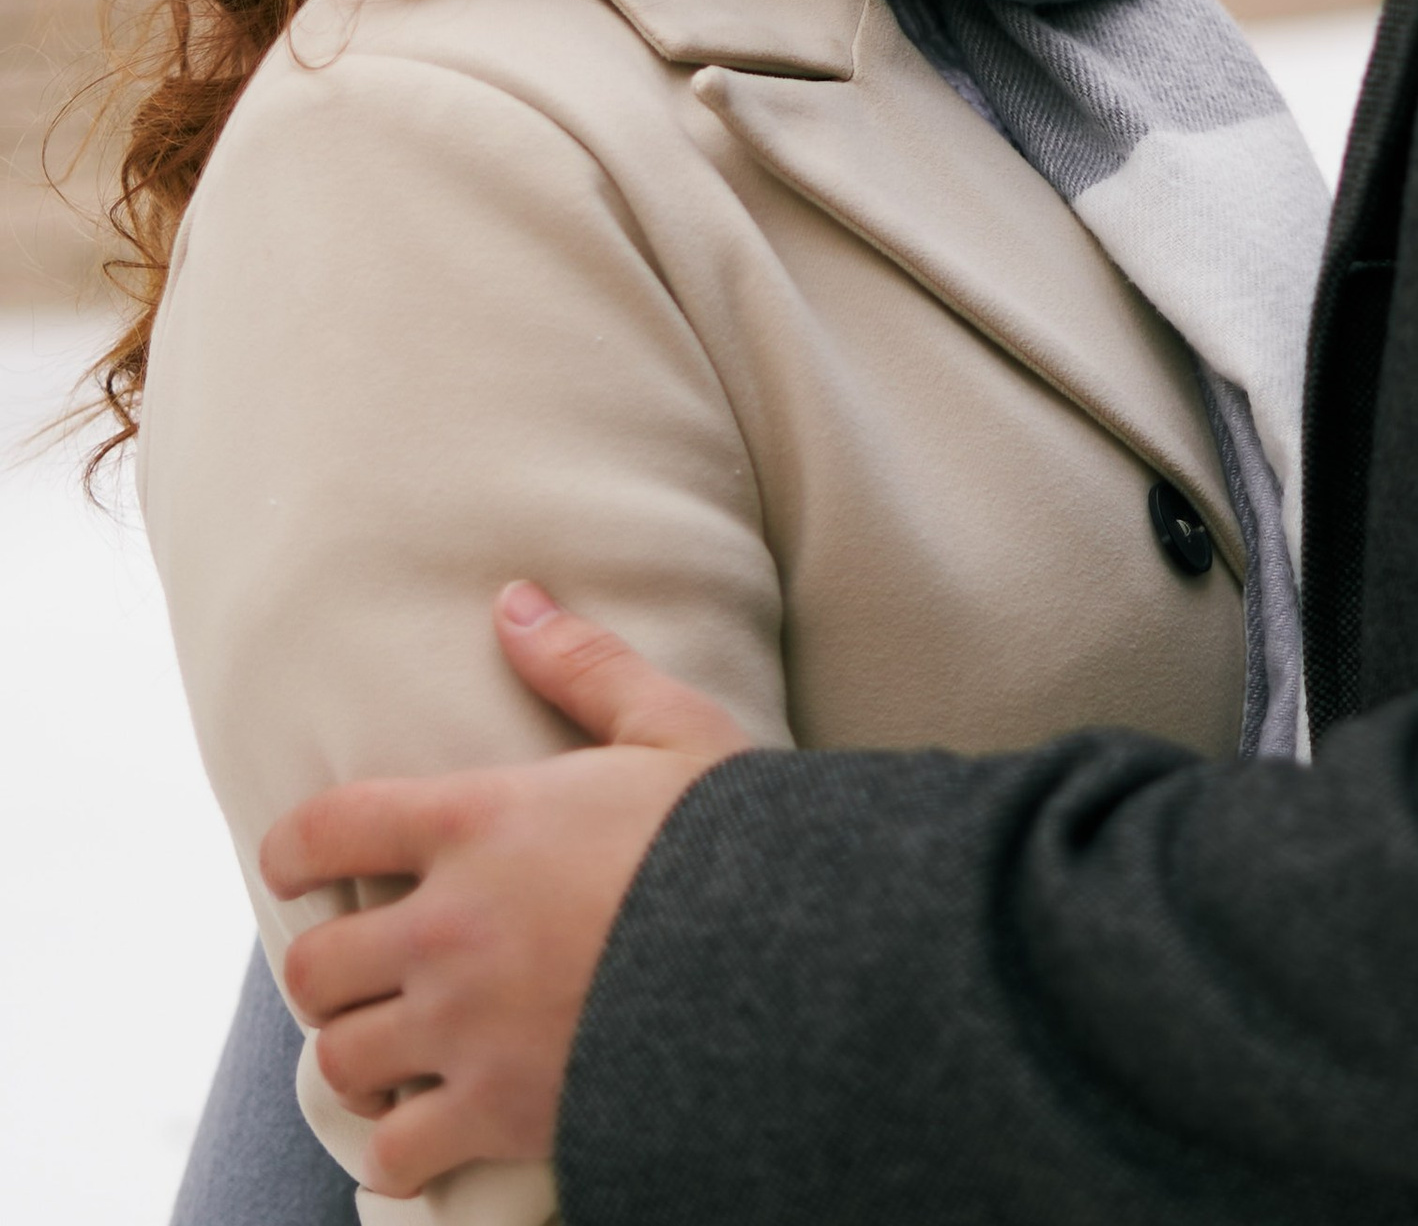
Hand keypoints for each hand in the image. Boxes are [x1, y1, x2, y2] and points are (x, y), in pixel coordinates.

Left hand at [261, 584, 748, 1196]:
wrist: (788, 960)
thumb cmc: (730, 839)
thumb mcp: (669, 727)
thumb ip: (582, 665)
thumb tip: (513, 599)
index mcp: (479, 822)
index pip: (327, 830)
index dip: (290, 850)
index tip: (293, 864)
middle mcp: (451, 926)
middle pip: (314, 965)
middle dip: (326, 972)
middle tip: (360, 972)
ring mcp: (467, 1026)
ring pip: (341, 1061)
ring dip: (358, 1057)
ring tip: (390, 1051)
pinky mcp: (497, 1110)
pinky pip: (396, 1156)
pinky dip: (399, 1151)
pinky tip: (426, 1132)